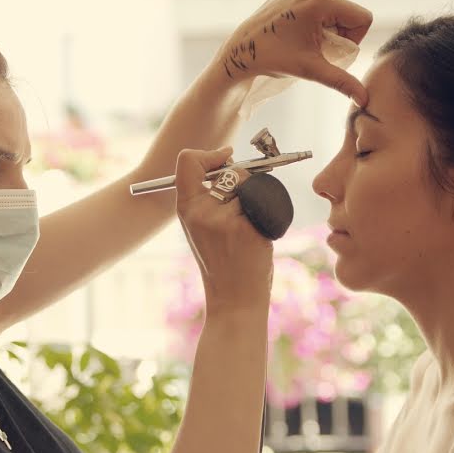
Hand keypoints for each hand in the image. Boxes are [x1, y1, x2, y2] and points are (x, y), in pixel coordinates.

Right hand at [175, 148, 273, 311]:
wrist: (234, 299)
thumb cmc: (223, 261)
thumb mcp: (202, 227)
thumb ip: (207, 197)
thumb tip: (229, 160)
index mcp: (185, 208)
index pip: (187, 160)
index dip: (209, 153)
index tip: (226, 158)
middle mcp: (200, 211)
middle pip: (230, 172)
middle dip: (244, 182)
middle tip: (245, 207)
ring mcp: (222, 219)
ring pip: (250, 187)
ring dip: (257, 202)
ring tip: (249, 230)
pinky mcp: (245, 227)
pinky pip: (264, 204)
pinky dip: (267, 217)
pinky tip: (258, 237)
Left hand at [215, 0, 372, 103]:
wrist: (242, 50)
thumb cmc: (273, 59)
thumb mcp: (311, 70)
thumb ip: (342, 81)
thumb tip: (364, 99)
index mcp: (319, 0)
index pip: (362, 17)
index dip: (352, 39)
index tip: (329, 50)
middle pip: (349, 12)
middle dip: (338, 33)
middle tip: (315, 47)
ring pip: (336, 7)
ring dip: (328, 26)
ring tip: (305, 39)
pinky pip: (321, 0)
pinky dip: (317, 17)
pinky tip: (300, 29)